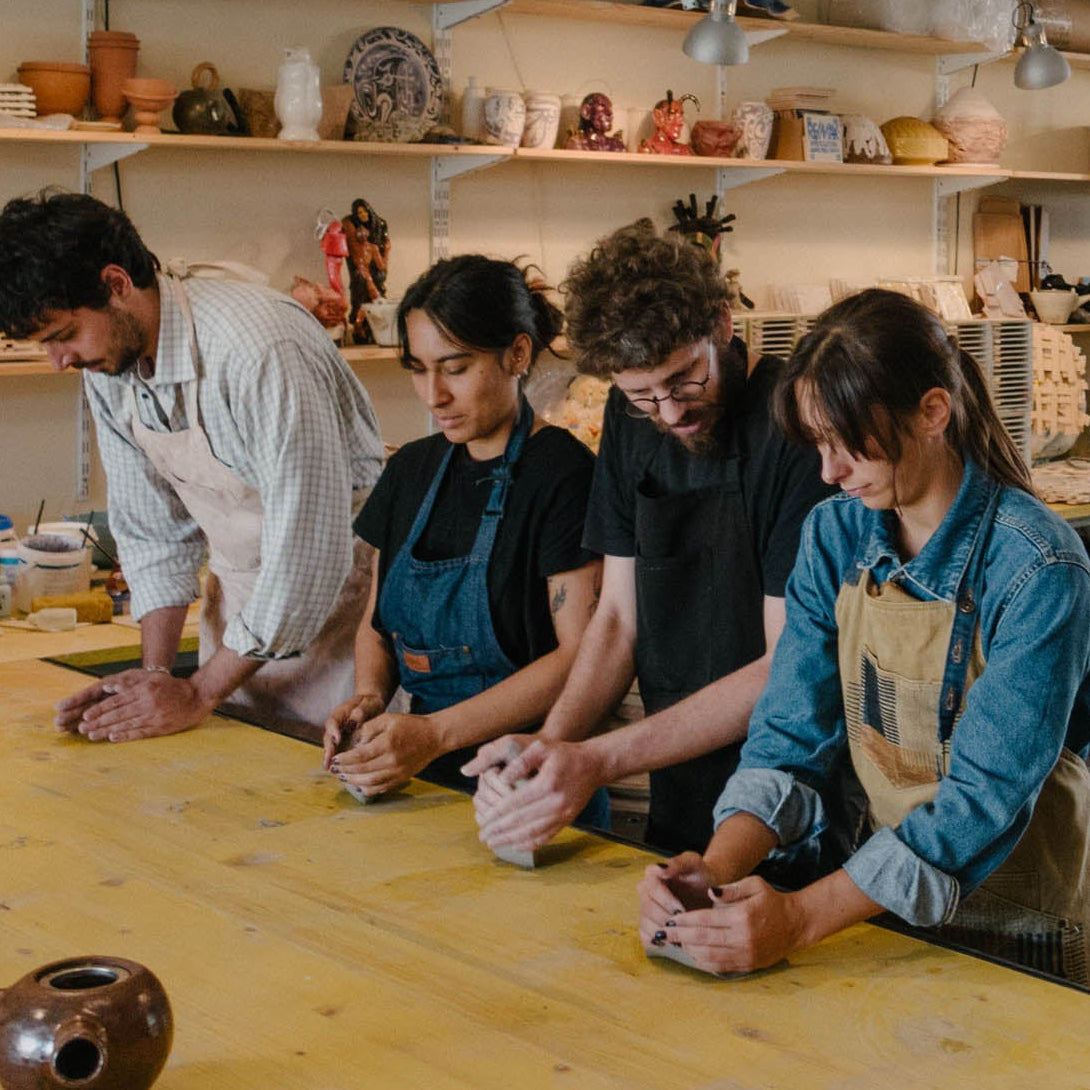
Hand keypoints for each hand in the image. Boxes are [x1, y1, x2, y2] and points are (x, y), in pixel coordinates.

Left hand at [54, 670, 213, 742]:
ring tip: (92, 735)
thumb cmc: (172, 687)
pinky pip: (139, 733)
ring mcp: (154, 717)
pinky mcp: (160, 727)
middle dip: (98, 722)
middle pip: (118, 715)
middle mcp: (148, 703)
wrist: (196, 697)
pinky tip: (112, 738)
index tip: (86, 716)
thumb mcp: (152, 679)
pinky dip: (125, 736)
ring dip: (107, 731)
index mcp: (144, 690)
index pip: (116, 701)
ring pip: (126, 725)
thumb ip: (131, 684)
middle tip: (82, 728)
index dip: (99, 709)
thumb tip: (107, 687)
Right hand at [321, 693, 385, 770]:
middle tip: (330, 761)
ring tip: (330, 769)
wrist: (370, 704)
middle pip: (328, 737)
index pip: (332, 722)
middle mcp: (336, 724)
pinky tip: (340, 770)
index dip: (333, 731)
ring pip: (331, 746)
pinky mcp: (343, 742)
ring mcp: (338, 733)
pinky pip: (338, 751)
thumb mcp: (368, 703)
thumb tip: (354, 721)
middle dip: (328, 750)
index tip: (337, 739)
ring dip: (330, 757)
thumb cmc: (369, 703)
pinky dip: (338, 760)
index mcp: (340, 713)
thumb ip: (360, 711)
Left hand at [328, 712, 441, 796]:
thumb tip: (354, 743)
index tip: (335, 760)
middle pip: (362, 771)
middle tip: (334, 770)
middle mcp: (392, 760)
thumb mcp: (388, 718)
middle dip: (345, 771)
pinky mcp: (401, 778)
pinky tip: (359, 785)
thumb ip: (369, 728)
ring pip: (370, 782)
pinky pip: (381, 788)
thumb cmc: (410, 725)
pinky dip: (368, 788)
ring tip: (343, 777)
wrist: (434, 736)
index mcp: (387, 744)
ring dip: (353, 781)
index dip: (345, 760)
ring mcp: (397, 772)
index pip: (360, 756)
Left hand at [469, 737, 604, 852]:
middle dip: (500, 831)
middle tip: (482, 836)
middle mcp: (555, 802)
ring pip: (533, 832)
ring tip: (494, 843)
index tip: (483, 821)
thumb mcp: (542, 747)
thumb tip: (502, 778)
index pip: (515, 803)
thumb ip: (521, 761)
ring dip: (511, 840)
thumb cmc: (564, 753)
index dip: (497, 814)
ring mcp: (563, 814)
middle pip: (522, 821)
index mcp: (546, 784)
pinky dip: (531, 843)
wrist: (594, 765)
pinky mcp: (568, 820)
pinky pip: (547, 836)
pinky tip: (517, 846)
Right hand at [636, 852, 715, 949]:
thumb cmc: (700, 876)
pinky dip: (660, 942)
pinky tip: (675, 941)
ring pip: (646, 924)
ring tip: (681, 934)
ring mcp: (644, 909)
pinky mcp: (648, 926)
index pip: (652, 889)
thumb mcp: (694, 864)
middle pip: (647, 908)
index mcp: (651, 873)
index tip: (682, 909)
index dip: (666, 901)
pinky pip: (647, 937)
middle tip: (684, 925)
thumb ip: (678, 862)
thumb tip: (660, 869)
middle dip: (666, 919)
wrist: (706, 892)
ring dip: (664, 932)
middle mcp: (644, 891)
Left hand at [667, 876, 805, 974]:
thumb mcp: (754, 884)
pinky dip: (703, 962)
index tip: (670, 919)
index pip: (706, 920)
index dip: (685, 921)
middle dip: (680, 936)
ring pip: (709, 956)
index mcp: (741, 917)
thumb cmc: (771, 901)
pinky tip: (692, 954)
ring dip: (689, 950)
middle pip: (703, 939)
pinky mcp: (748, 965)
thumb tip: (710, 893)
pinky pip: (720, 966)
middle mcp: (742, 938)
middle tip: (663, 933)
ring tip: (675, 943)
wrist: (795, 924)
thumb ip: (731, 889)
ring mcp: (745, 954)